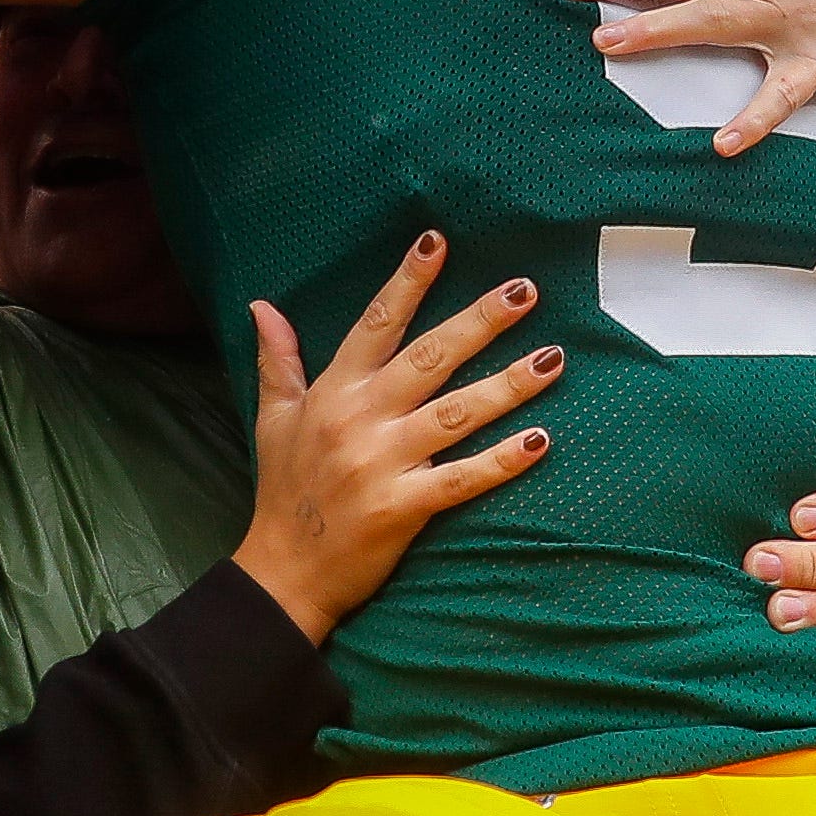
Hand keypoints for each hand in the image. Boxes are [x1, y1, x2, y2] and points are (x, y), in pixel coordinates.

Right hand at [229, 233, 558, 641]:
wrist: (283, 573)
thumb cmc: (285, 492)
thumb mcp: (274, 420)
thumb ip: (277, 360)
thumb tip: (262, 304)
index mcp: (333, 394)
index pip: (375, 325)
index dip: (407, 282)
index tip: (438, 241)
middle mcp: (360, 421)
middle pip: (429, 358)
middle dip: (479, 321)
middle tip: (525, 290)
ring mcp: (383, 464)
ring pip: (456, 413)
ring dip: (507, 385)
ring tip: (552, 358)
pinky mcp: (405, 507)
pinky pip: (462, 478)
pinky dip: (502, 461)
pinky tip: (540, 440)